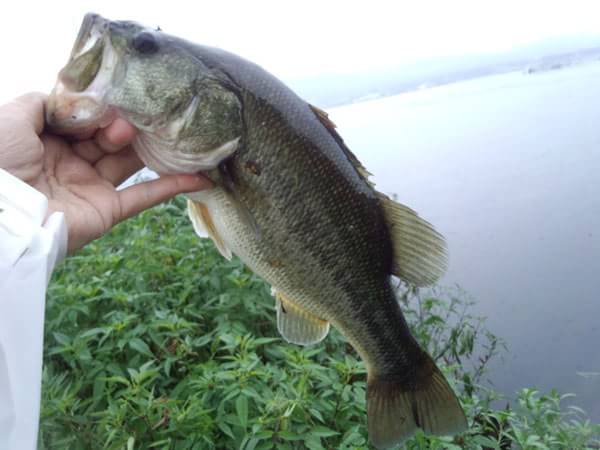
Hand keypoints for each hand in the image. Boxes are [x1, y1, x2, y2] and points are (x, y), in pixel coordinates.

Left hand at [0, 92, 211, 252]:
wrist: (4, 216)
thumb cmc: (1, 163)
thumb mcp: (13, 118)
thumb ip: (43, 101)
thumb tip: (75, 97)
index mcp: (50, 142)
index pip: (86, 121)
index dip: (102, 109)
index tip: (121, 97)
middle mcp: (73, 163)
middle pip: (110, 139)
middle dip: (124, 125)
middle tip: (135, 117)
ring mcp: (92, 188)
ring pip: (129, 162)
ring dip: (148, 146)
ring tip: (167, 131)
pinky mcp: (108, 211)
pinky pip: (144, 197)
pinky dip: (172, 187)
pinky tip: (198, 176)